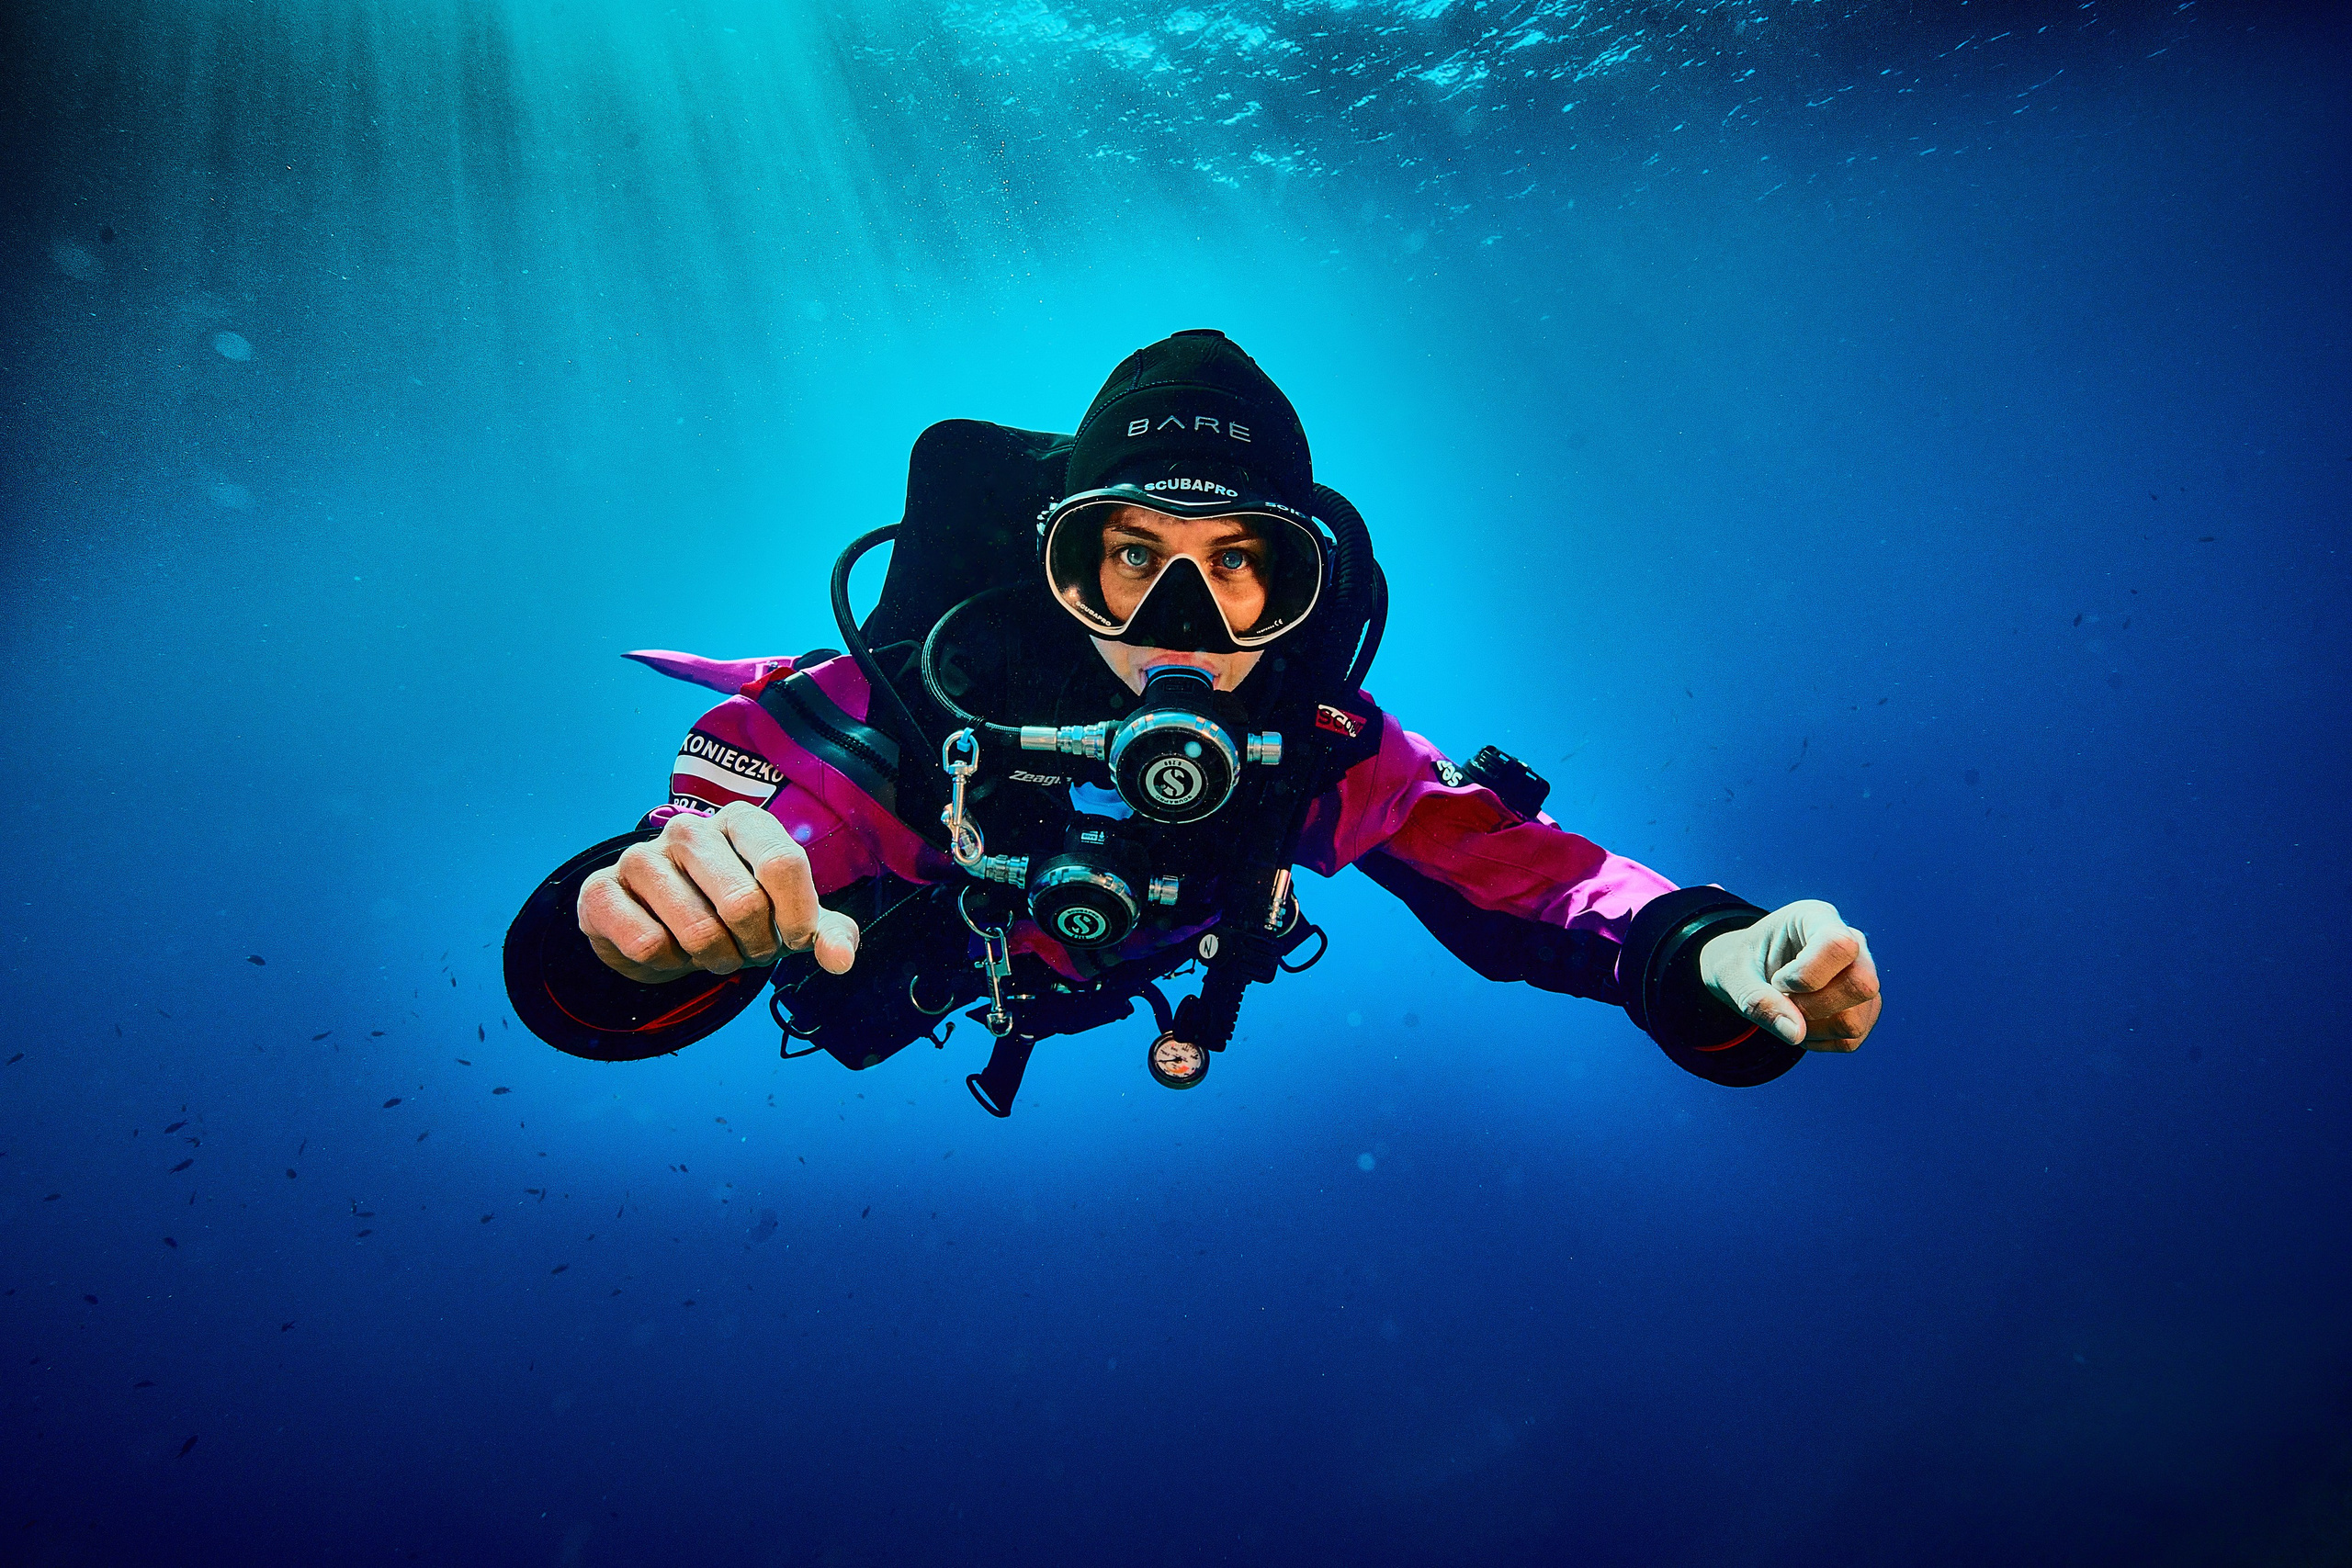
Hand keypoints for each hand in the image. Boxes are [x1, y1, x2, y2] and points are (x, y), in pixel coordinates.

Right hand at [577, 803, 858, 982]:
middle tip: (747, 949)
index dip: (797, 917)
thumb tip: (840, 959)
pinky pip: (646, 944)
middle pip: (743, 903)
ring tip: (710, 950)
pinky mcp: (600, 889)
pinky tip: (667, 948)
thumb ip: (825, 933)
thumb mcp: (789, 920)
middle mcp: (690, 829)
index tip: (794, 940)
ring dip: (714, 959)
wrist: (660, 926)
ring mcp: (640, 856)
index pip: (784, 863)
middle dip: (754, 946)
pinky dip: (668, 964)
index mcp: (743, 821)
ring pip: (697, 931)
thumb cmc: (736, 916)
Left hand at [1698, 899, 1879, 1051]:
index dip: (1806, 976)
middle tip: (1781, 998)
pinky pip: (1850, 1039)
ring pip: (1856, 1019)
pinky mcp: (1863, 1008)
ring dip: (1811, 1028)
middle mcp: (1851, 943)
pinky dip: (1818, 1041)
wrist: (1749, 971)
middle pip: (1862, 984)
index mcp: (1816, 918)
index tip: (1777, 980)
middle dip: (1813, 1006)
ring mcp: (1863, 977)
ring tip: (1786, 1011)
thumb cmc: (1742, 964)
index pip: (1839, 945)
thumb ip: (1756, 999)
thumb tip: (1796, 1034)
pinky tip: (1798, 1024)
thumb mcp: (1733, 975)